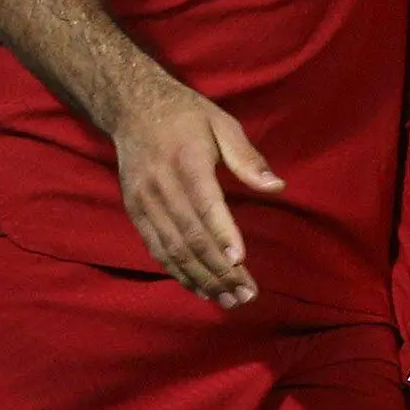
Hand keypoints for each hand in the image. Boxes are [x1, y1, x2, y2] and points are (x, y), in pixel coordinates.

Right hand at [110, 76, 281, 308]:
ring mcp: (145, 203)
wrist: (133, 109)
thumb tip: (277, 187)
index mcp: (187, 163)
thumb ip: (248, 158)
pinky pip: (158, 250)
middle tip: (247, 295)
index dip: (222, 235)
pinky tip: (201, 289)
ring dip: (202, 279)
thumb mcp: (222, 124)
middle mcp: (162, 187)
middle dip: (219, 270)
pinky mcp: (136, 213)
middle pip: (191, 237)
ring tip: (230, 300)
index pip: (205, 206)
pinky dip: (179, 273)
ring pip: (173, 250)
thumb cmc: (188, 116)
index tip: (241, 261)